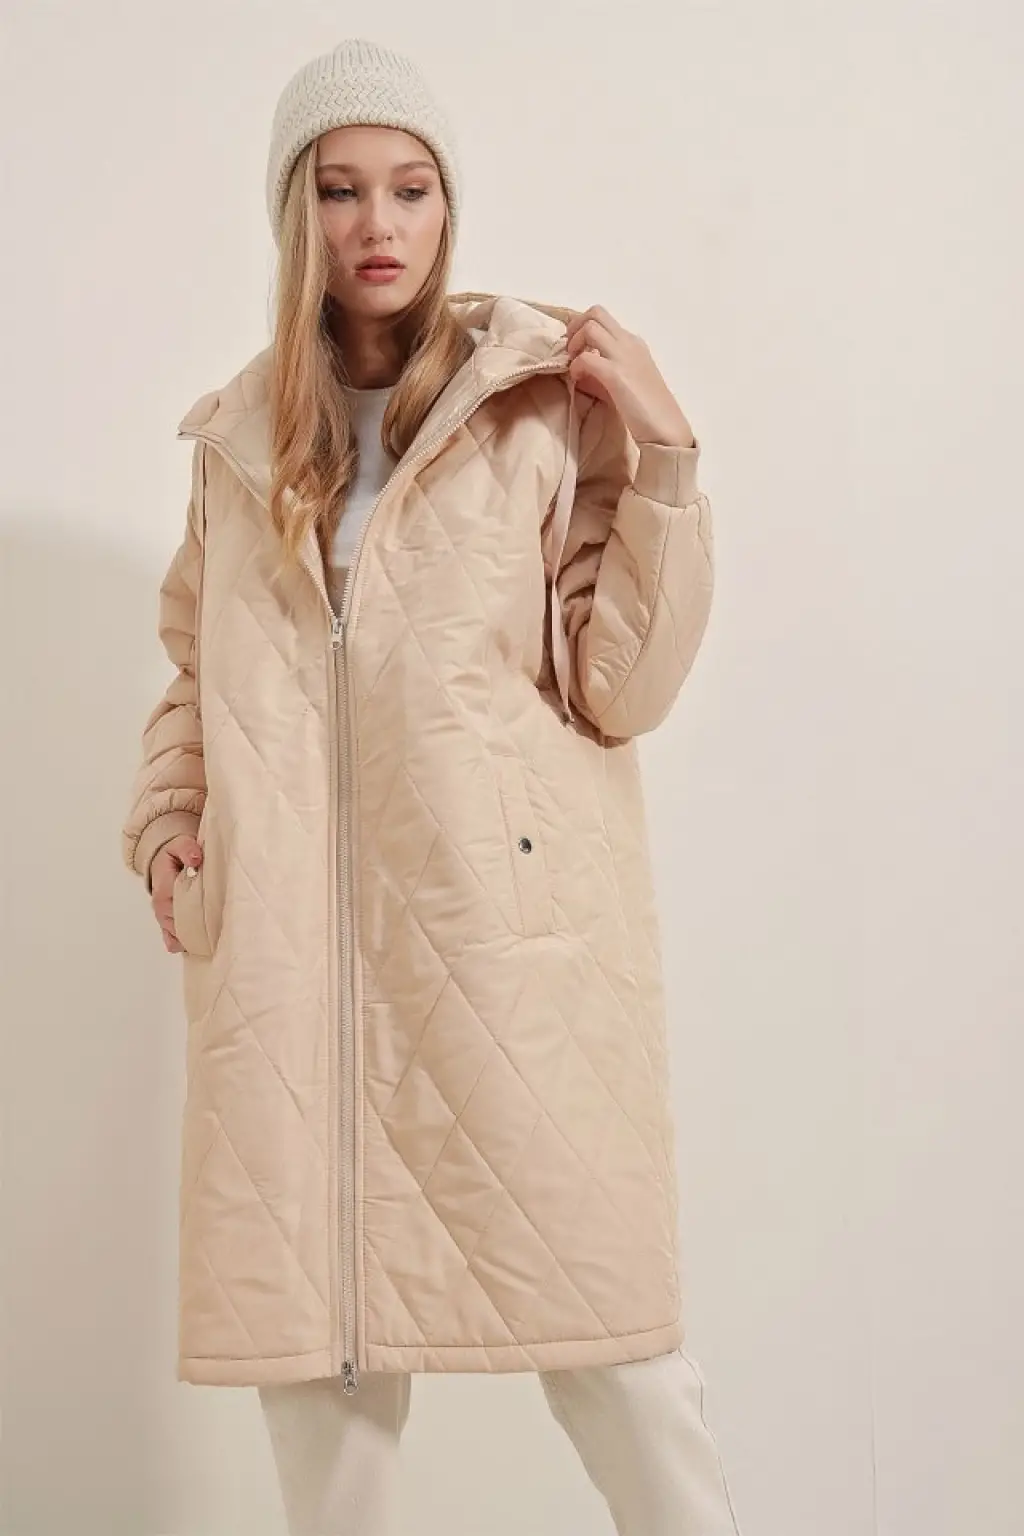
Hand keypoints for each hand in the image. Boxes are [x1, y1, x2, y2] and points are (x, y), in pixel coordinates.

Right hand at [150, 835, 203, 952]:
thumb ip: (188, 849)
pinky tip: (201, 944)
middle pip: (177, 926)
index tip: (211, 916)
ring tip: (212, 940)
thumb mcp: (181, 844)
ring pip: (174, 937)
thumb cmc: (174, 854)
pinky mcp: (167, 924)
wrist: (163, 860)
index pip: (176, 907)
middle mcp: (160, 906)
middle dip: (196, 931)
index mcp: (163, 888)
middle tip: (218, 931)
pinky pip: (172, 942)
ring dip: (191, 939)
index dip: (193, 914)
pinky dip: (184, 944)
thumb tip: (195, 859)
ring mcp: (163, 917)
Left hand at [563, 305, 694, 448]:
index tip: (575, 348)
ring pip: (590, 327)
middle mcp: (629, 343)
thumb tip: (578, 370)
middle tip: (570, 351)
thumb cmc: (647, 410)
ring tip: (574, 365)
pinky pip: (587, 357)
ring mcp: (624, 356)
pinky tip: (578, 379)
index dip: (582, 328)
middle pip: (596, 313)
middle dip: (575, 327)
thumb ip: (603, 371)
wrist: (666, 429)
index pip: (603, 319)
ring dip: (575, 343)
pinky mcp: (616, 375)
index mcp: (633, 343)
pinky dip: (576, 366)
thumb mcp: (624, 382)